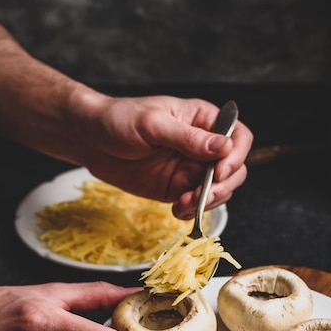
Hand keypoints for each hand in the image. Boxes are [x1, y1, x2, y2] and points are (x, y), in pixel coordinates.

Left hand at [0, 24, 252, 218]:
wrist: (91, 140)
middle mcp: (203, 145)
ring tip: (184, 204)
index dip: (237, 155)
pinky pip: (197, 203)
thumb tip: (225, 147)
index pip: (238, 137)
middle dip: (223, 186)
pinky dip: (193, 211)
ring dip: (207, 202)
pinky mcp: (178, 188)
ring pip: (219, 190)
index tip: (220, 171)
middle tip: (202, 195)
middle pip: (234, 168)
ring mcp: (191, 168)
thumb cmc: (120, 120)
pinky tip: (178, 209)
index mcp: (203, 120)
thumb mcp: (153, 124)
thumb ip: (188, 138)